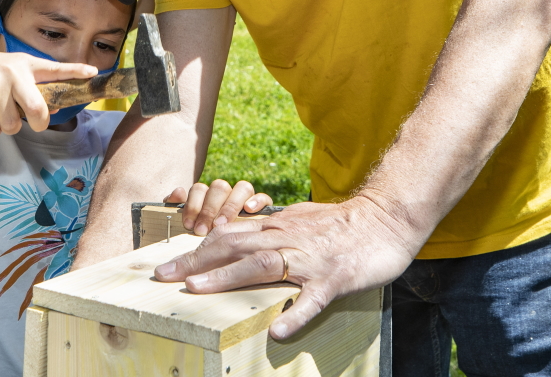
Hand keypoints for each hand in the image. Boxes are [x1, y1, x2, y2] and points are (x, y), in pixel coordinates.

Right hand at [0, 50, 96, 134]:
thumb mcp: (10, 71)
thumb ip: (31, 87)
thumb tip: (53, 111)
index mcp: (25, 64)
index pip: (55, 68)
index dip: (75, 70)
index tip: (93, 72)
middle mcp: (13, 72)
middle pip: (38, 109)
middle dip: (39, 123)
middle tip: (35, 124)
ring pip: (13, 124)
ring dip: (7, 126)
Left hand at [153, 195, 418, 339]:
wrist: (386, 217)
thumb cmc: (341, 223)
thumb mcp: (299, 220)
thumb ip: (270, 230)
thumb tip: (238, 235)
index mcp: (277, 227)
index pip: (228, 234)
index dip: (196, 249)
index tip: (168, 264)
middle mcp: (287, 239)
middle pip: (234, 246)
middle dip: (196, 262)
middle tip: (164, 276)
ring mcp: (310, 259)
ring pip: (263, 265)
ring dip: (227, 278)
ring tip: (198, 291)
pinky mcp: (335, 278)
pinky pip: (313, 298)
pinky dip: (296, 314)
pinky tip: (279, 331)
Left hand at [164, 179, 273, 235]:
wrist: (246, 255)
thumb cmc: (212, 244)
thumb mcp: (195, 232)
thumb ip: (185, 212)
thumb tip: (176, 193)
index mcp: (209, 198)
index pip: (200, 189)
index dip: (192, 204)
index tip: (188, 225)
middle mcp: (228, 196)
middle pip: (219, 187)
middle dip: (208, 209)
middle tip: (201, 230)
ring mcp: (248, 201)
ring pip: (242, 188)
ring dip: (230, 206)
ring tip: (221, 224)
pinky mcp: (266, 211)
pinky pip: (264, 197)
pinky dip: (257, 200)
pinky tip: (249, 210)